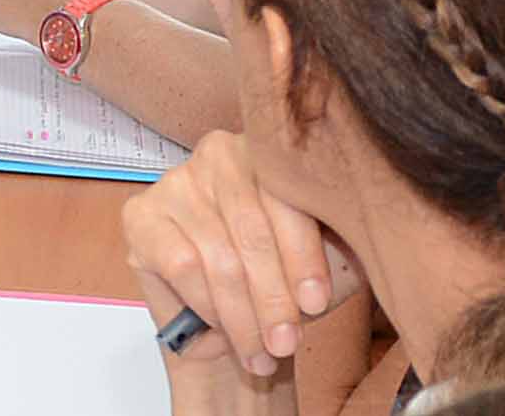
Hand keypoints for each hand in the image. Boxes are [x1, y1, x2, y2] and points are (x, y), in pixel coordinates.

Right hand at [122, 132, 362, 382]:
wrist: (235, 327)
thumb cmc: (283, 285)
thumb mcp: (327, 264)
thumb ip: (341, 246)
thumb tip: (364, 238)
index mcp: (270, 152)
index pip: (287, 196)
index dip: (303, 254)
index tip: (316, 303)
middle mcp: (218, 153)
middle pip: (251, 228)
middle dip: (272, 296)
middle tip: (286, 342)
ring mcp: (175, 182)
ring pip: (218, 254)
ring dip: (243, 315)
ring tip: (262, 352)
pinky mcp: (141, 216)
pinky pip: (181, 265)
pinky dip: (208, 305)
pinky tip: (224, 330)